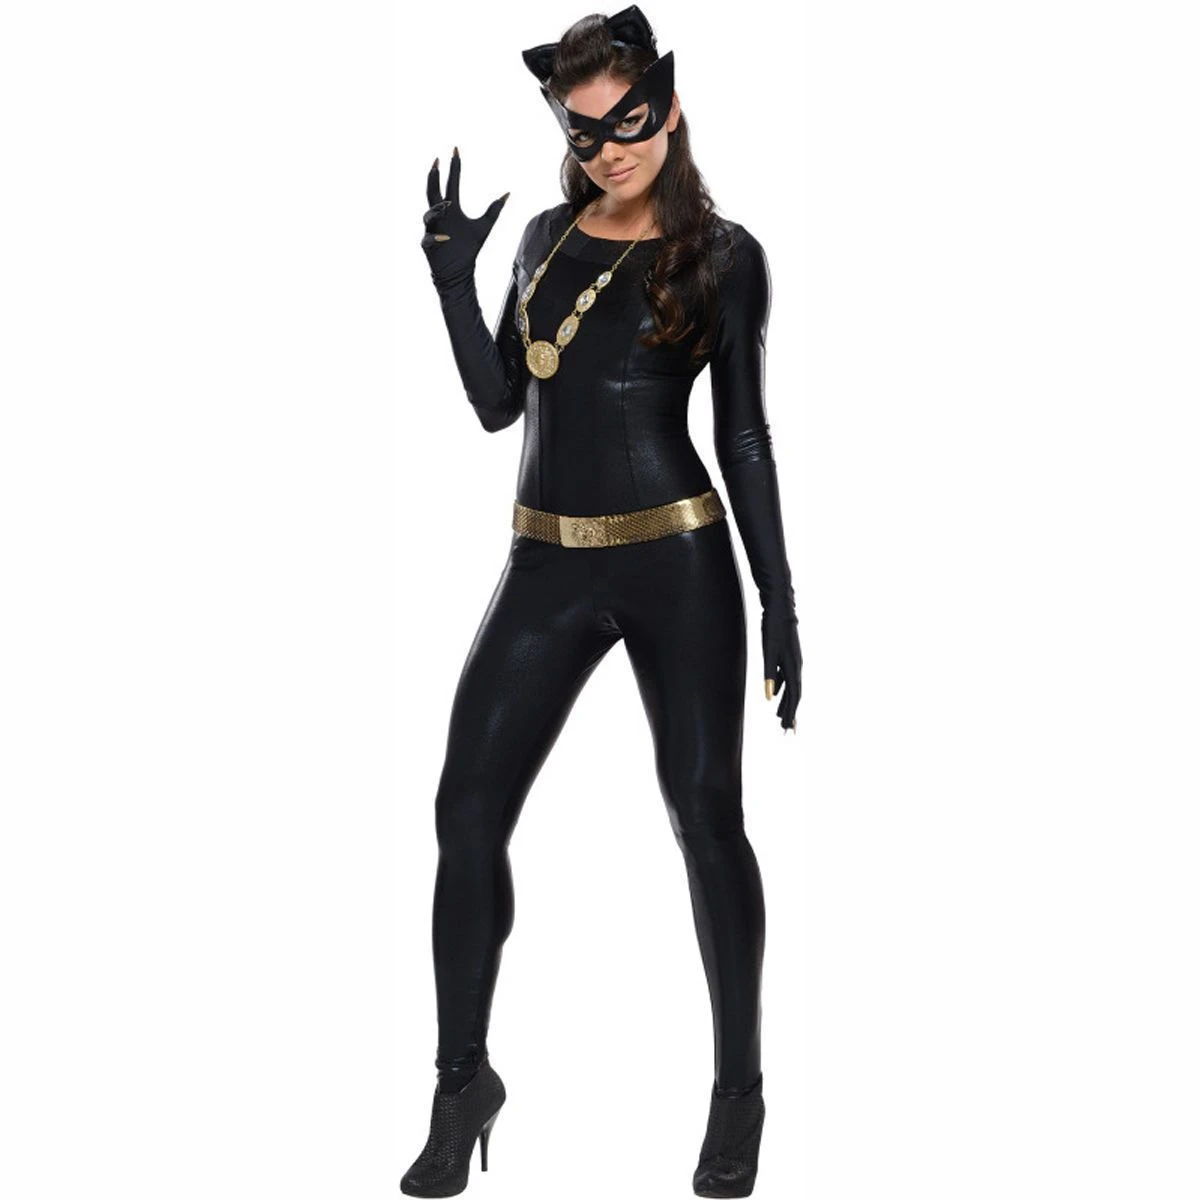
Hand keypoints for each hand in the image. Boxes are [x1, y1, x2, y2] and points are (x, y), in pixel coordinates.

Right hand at [422, 147, 509, 289]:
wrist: (458, 273)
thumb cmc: (469, 249)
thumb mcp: (484, 228)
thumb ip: (494, 210)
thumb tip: (508, 193)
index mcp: (451, 209)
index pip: (451, 183)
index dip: (454, 167)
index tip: (455, 149)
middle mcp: (440, 216)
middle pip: (433, 192)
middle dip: (434, 177)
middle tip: (436, 161)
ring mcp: (432, 229)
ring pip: (429, 214)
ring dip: (438, 209)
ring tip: (449, 205)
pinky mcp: (428, 246)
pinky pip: (430, 239)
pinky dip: (436, 238)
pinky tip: (446, 238)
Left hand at [762, 607, 801, 731]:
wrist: (780, 606)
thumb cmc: (773, 628)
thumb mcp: (768, 652)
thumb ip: (769, 674)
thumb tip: (769, 698)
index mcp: (793, 666)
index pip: (794, 696)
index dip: (791, 713)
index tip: (789, 729)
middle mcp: (796, 666)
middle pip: (795, 695)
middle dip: (791, 714)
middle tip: (788, 732)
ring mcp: (793, 661)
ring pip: (791, 688)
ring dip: (787, 704)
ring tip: (781, 719)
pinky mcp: (788, 656)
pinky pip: (787, 678)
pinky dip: (782, 690)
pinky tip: (775, 697)